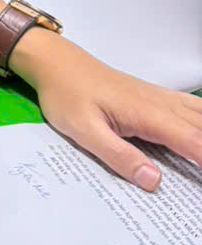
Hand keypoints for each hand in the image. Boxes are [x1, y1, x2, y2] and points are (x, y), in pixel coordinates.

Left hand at [12, 28, 201, 189]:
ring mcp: (158, 97)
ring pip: (201, 115)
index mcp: (146, 114)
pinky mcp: (153, 96)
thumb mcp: (83, 131)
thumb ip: (118, 156)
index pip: (192, 141)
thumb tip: (153, 181)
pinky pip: (191, 108)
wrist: (56, 63)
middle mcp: (159, 103)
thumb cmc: (66, 93)